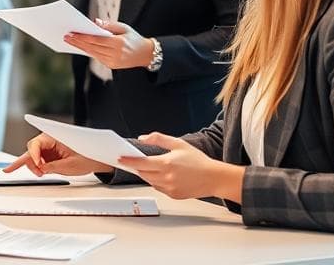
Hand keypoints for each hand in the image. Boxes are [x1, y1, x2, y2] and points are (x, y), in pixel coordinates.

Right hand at [4, 133, 110, 176]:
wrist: (96, 158)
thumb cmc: (87, 157)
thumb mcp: (70, 165)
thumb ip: (53, 166)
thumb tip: (41, 169)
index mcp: (54, 137)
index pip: (36, 143)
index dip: (34, 154)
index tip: (38, 165)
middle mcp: (49, 140)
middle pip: (32, 149)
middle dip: (32, 161)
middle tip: (38, 172)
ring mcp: (48, 148)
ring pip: (32, 155)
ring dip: (33, 165)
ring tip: (40, 173)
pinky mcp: (49, 155)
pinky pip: (37, 160)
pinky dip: (36, 166)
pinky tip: (32, 170)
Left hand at [66, 20, 154, 69]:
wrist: (145, 54)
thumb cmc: (133, 38)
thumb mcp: (124, 28)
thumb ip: (109, 25)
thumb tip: (95, 22)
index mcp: (119, 43)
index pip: (96, 40)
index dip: (83, 37)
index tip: (72, 33)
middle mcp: (115, 54)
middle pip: (92, 47)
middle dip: (78, 42)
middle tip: (66, 36)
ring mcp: (113, 62)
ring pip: (92, 53)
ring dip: (80, 47)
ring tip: (70, 41)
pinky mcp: (111, 66)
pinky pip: (96, 57)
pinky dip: (88, 51)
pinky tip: (80, 46)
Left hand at [119, 133, 243, 201]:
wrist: (214, 178)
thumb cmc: (199, 161)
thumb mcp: (179, 144)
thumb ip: (159, 139)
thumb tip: (143, 138)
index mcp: (166, 164)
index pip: (141, 163)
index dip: (128, 161)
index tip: (120, 158)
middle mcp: (167, 178)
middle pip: (143, 173)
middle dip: (137, 167)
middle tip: (132, 161)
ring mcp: (170, 188)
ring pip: (150, 181)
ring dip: (146, 174)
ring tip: (147, 166)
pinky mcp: (174, 195)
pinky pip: (159, 188)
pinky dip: (156, 181)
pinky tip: (161, 175)